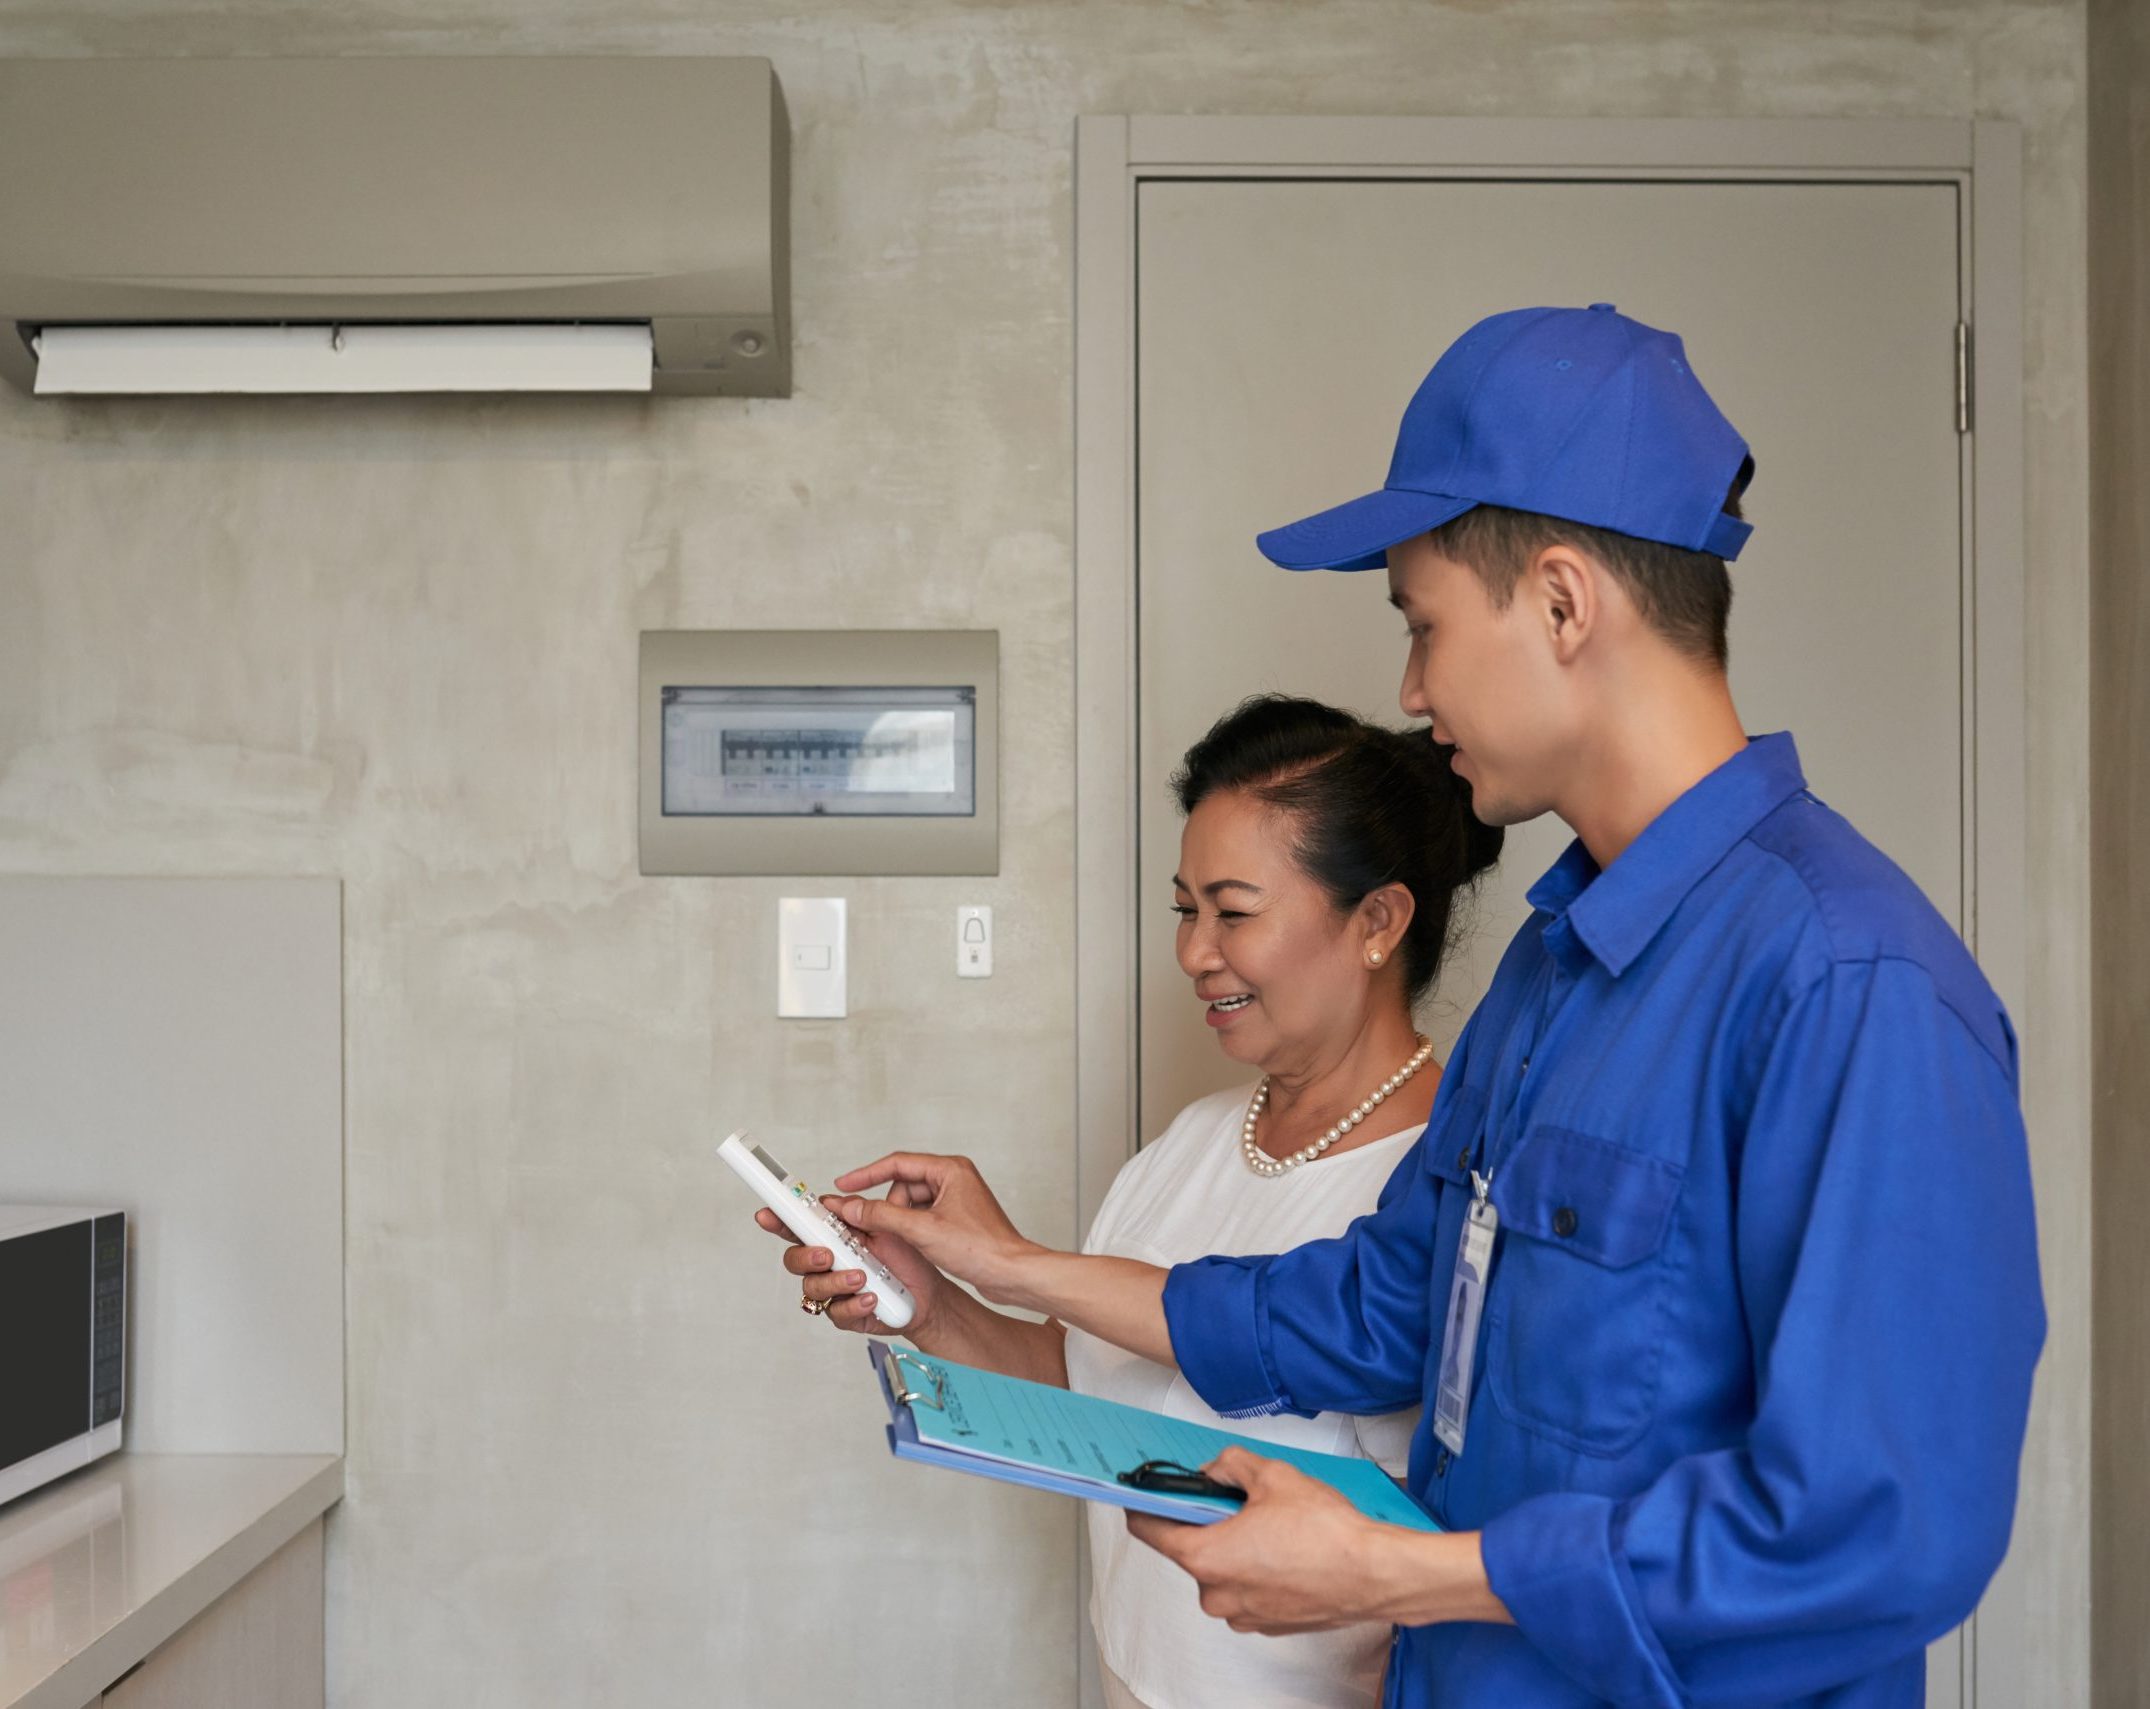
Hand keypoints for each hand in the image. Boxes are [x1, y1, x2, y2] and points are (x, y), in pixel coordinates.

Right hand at [753, 1203, 947, 1337]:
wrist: (929, 1293)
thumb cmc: (906, 1258)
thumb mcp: (886, 1229)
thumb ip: (859, 1215)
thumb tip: (834, 1202)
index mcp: (833, 1238)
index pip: (798, 1227)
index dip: (778, 1220)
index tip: (766, 1214)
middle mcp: (828, 1265)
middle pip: (794, 1260)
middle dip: (806, 1256)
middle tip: (827, 1254)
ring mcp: (835, 1291)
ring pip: (813, 1288)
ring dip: (836, 1281)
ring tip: (861, 1277)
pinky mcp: (847, 1314)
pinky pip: (837, 1313)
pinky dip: (855, 1305)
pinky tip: (871, 1298)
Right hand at [822, 1153, 1038, 1301]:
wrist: (1011, 1274)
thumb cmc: (981, 1249)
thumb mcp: (922, 1231)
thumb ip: (883, 1216)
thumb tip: (853, 1206)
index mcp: (950, 1169)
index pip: (897, 1163)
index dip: (866, 1174)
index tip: (843, 1184)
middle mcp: (954, 1178)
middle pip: (903, 1187)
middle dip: (890, 1209)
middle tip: (880, 1230)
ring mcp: (956, 1199)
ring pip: (911, 1204)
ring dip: (901, 1222)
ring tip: (906, 1243)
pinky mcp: (957, 1218)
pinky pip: (923, 1217)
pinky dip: (913, 1230)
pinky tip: (913, 1247)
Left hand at [1125, 1448, 1392, 1633]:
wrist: (1373, 1575)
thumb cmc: (1325, 1533)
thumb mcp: (1272, 1475)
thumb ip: (1230, 1465)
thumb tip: (1214, 1470)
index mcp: (1205, 1557)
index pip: (1150, 1530)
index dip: (1147, 1504)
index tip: (1149, 1490)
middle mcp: (1216, 1595)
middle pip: (1191, 1550)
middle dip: (1208, 1522)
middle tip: (1235, 1498)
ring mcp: (1242, 1615)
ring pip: (1222, 1571)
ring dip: (1235, 1547)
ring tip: (1270, 1524)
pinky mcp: (1266, 1624)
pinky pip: (1246, 1589)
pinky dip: (1256, 1569)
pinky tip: (1284, 1549)